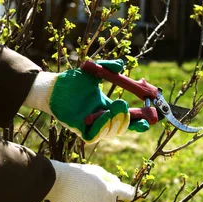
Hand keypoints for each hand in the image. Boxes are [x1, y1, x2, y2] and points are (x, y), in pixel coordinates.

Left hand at [24, 59, 148, 142]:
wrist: (53, 87)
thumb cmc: (72, 81)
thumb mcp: (94, 72)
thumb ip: (108, 67)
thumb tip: (121, 64)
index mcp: (108, 108)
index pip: (128, 119)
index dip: (139, 120)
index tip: (149, 118)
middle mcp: (102, 119)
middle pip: (122, 128)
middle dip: (129, 121)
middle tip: (128, 109)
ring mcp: (92, 125)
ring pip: (110, 133)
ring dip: (116, 123)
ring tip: (115, 109)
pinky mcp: (80, 129)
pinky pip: (94, 135)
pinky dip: (102, 128)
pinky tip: (104, 117)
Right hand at [44, 160, 135, 201]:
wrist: (55, 182)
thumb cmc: (78, 174)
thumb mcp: (98, 172)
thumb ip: (110, 179)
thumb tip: (117, 185)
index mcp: (110, 193)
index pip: (127, 195)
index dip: (132, 194)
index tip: (137, 194)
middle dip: (113, 200)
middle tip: (104, 192)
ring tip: (87, 194)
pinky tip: (79, 200)